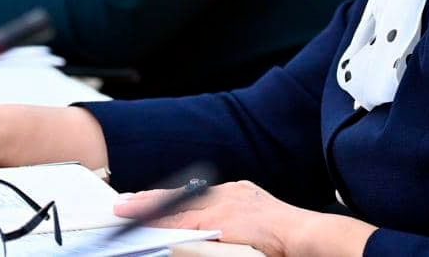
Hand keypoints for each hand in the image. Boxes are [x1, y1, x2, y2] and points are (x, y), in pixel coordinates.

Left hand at [115, 181, 318, 256]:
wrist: (305, 234)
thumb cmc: (285, 235)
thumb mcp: (253, 220)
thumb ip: (229, 223)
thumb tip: (204, 232)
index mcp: (236, 193)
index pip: (193, 196)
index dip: (167, 199)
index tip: (146, 200)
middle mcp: (227, 193)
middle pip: (181, 197)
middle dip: (150, 200)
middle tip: (123, 202)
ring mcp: (223, 204)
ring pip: (177, 206)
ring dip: (149, 208)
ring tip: (124, 210)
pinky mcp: (222, 219)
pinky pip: (184, 222)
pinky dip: (163, 222)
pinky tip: (146, 223)